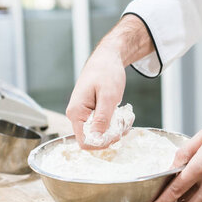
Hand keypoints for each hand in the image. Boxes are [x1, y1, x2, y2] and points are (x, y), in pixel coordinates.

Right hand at [66, 14, 153, 148]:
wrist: (107, 58)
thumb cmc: (107, 72)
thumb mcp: (108, 96)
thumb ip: (102, 119)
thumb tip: (96, 140)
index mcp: (76, 112)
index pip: (85, 141)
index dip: (102, 142)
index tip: (117, 132)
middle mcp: (77, 116)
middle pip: (94, 139)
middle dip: (112, 135)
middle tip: (125, 122)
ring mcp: (84, 115)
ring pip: (100, 134)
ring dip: (116, 129)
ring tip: (125, 116)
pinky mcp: (91, 114)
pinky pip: (103, 127)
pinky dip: (115, 124)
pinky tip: (122, 115)